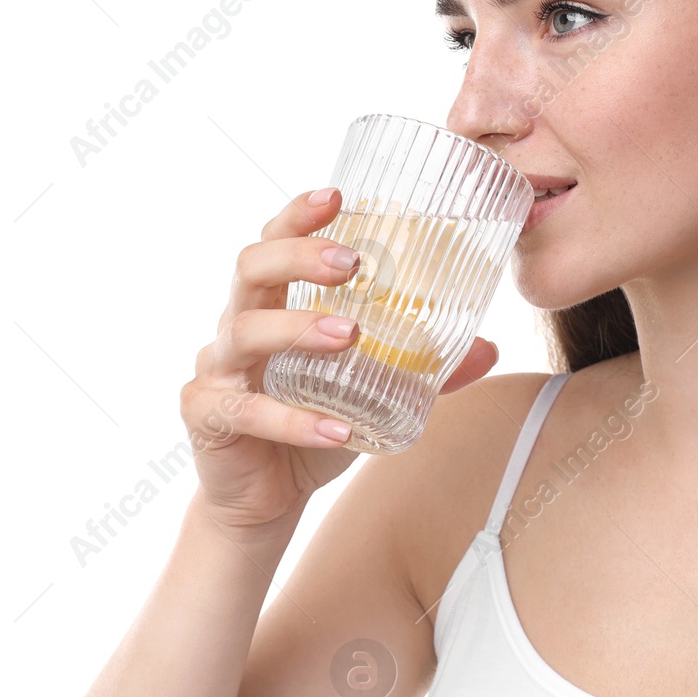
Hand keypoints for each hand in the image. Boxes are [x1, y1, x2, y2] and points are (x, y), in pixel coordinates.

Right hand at [180, 188, 497, 534]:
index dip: (298, 215)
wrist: (265, 500)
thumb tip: (488, 348)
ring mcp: (217, 371)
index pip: (274, 243)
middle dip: (299, 257)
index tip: (337, 195)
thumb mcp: (372, 393)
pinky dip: (295, 421)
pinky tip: (337, 429)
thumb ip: (422, 369)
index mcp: (271, 306)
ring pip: (245, 332)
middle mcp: (237, 327)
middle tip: (353, 263)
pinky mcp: (208, 417)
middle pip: (250, 268)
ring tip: (349, 334)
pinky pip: (250, 412)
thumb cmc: (312, 426)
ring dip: (299, 328)